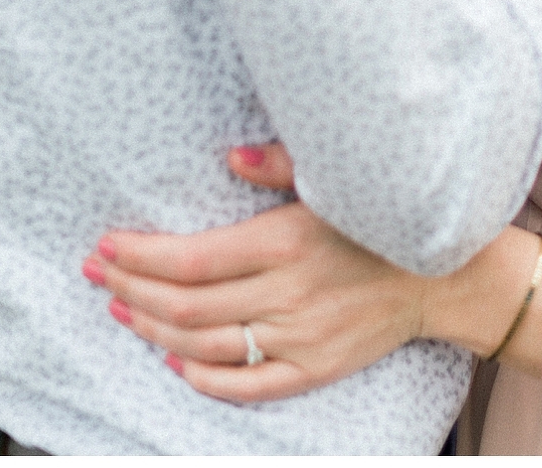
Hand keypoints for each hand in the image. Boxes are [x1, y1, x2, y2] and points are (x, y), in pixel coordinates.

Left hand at [83, 145, 541, 397]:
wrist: (445, 274)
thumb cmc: (381, 216)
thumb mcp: (334, 177)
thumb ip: (279, 164)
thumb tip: (227, 156)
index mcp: (286, 241)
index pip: (192, 260)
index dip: (140, 257)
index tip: (105, 246)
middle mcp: (287, 295)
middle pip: (186, 305)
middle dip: (131, 289)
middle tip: (96, 275)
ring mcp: (300, 337)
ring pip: (206, 346)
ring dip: (154, 330)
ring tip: (121, 310)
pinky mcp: (315, 367)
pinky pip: (248, 384)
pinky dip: (204, 377)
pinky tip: (175, 360)